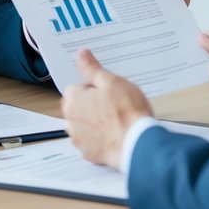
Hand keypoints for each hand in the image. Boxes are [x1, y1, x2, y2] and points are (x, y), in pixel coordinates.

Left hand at [61, 48, 153, 168]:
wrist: (138, 144)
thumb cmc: (126, 113)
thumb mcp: (111, 82)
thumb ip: (92, 69)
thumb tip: (81, 55)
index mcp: (73, 101)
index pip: (75, 87)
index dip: (92, 87)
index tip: (105, 89)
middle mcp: (71, 121)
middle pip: (79, 106)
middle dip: (93, 104)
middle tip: (114, 103)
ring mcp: (79, 139)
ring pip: (85, 124)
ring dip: (96, 121)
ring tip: (117, 119)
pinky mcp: (90, 153)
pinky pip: (92, 140)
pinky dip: (101, 137)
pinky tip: (116, 133)